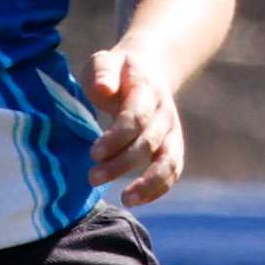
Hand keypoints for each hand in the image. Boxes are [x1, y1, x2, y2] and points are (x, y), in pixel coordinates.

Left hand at [87, 45, 185, 206]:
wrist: (146, 71)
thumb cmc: (116, 72)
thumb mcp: (104, 62)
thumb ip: (103, 73)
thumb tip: (103, 89)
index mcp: (147, 90)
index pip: (136, 117)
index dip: (116, 138)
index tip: (93, 154)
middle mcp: (164, 113)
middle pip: (148, 143)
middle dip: (121, 163)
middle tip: (92, 178)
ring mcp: (172, 131)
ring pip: (168, 161)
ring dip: (149, 183)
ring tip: (126, 200)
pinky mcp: (172, 147)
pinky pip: (172, 171)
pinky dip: (158, 189)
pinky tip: (136, 201)